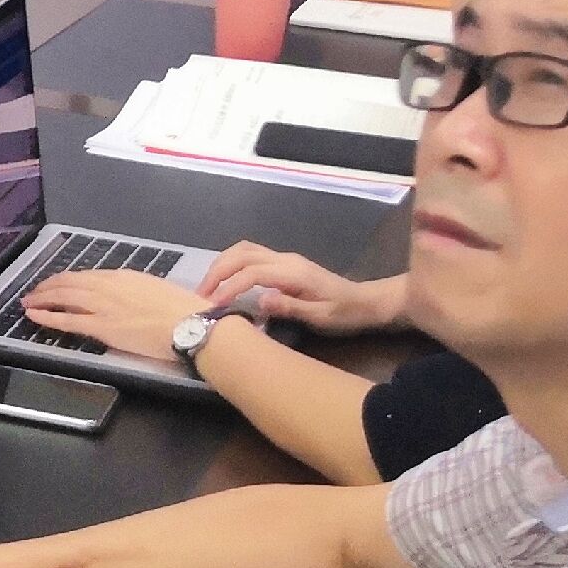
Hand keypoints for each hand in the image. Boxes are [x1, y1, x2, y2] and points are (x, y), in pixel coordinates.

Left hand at [22, 267, 202, 365]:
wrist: (191, 325)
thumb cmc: (183, 311)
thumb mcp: (155, 289)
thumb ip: (135, 291)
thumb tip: (126, 298)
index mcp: (123, 276)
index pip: (87, 276)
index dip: (67, 280)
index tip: (58, 283)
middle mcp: (109, 286)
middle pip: (70, 282)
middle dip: (48, 286)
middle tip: (34, 292)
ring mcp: (104, 306)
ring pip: (64, 297)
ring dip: (43, 298)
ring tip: (29, 302)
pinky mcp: (103, 327)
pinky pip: (68, 321)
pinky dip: (48, 317)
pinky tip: (35, 316)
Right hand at [199, 244, 404, 331]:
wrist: (366, 302)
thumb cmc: (345, 313)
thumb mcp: (321, 317)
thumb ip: (290, 307)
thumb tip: (259, 300)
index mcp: (294, 272)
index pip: (252, 272)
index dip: (229, 286)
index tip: (213, 305)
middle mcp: (286, 259)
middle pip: (242, 253)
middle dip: (217, 271)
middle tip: (201, 294)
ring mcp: (284, 258)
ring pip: (244, 250)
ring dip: (222, 264)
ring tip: (208, 287)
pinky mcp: (283, 263)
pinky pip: (250, 255)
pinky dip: (231, 264)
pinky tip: (225, 281)